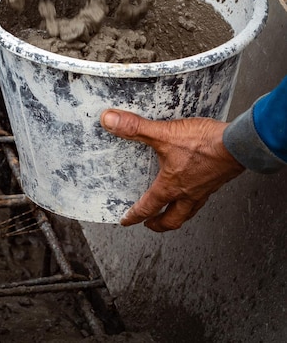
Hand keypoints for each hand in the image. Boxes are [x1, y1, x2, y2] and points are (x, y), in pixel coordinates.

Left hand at [100, 109, 244, 231]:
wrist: (237, 145)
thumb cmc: (203, 144)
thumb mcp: (163, 133)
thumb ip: (135, 128)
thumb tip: (110, 121)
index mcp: (171, 187)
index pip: (148, 207)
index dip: (134, 216)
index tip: (126, 222)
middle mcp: (188, 193)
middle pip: (172, 220)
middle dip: (159, 225)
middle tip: (150, 224)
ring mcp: (204, 189)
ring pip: (189, 211)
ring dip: (177, 214)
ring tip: (172, 211)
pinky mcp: (216, 181)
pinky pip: (202, 198)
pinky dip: (193, 199)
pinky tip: (194, 187)